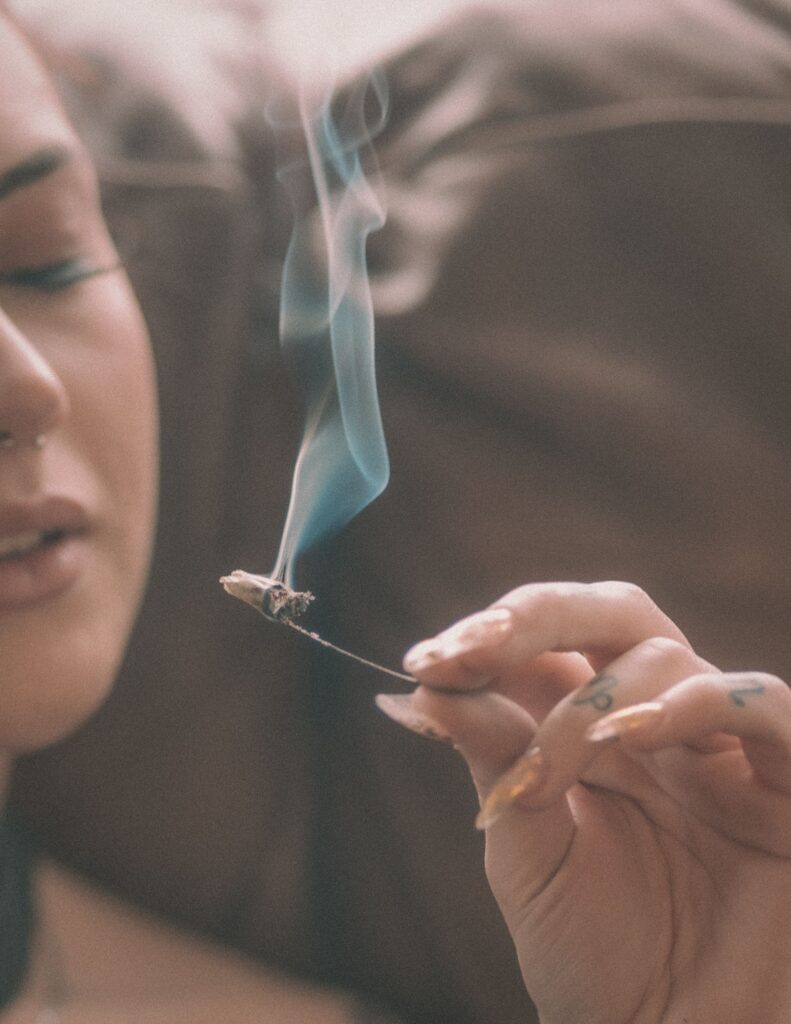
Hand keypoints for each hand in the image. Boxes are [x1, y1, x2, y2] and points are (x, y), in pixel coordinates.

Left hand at [383, 581, 790, 1023]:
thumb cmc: (591, 950)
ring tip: (550, 760)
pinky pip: (765, 705)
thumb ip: (493, 760)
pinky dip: (708, 702)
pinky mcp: (778, 785)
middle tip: (475, 647)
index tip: (427, 662)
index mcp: (585, 725)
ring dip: (598, 695)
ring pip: (670, 656)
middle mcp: (649, 719)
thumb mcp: (524, 848)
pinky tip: (643, 733)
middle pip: (609, 614)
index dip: (487, 636)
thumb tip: (423, 687)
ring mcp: (714, 747)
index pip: (541, 644)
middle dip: (537, 616)